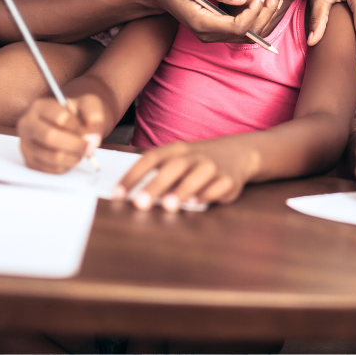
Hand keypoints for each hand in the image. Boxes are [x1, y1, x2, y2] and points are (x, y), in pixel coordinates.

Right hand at [17, 94, 104, 173]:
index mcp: (40, 106)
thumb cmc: (78, 113)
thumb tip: (92, 139)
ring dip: (73, 157)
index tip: (87, 130)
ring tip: (81, 151)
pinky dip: (67, 166)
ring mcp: (26, 144)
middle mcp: (27, 124)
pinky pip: (51, 169)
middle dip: (75, 144)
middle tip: (89, 147)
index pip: (60, 117)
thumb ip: (94, 117)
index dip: (78, 127)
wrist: (69, 124)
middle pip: (50, 137)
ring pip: (52, 156)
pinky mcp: (30, 161)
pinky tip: (71, 156)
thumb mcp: (89, 105)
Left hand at [113, 139, 258, 210]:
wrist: (238, 153)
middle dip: (156, 185)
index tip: (117, 194)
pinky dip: (208, 194)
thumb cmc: (197, 161)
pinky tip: (197, 203)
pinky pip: (219, 186)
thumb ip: (158, 173)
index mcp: (176, 150)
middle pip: (173, 167)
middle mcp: (194, 155)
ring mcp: (212, 166)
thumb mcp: (178, 159)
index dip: (133, 176)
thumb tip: (129, 194)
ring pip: (197, 176)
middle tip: (140, 203)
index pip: (150, 159)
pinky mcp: (229, 179)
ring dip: (182, 190)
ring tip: (168, 206)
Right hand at [147, 0, 283, 43]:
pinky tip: (265, 1)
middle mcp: (208, 34)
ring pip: (247, 34)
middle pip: (246, 33)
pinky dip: (256, 18)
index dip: (254, 13)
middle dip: (265, 14)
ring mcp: (212, 34)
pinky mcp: (216, 29)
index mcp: (201, 23)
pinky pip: (241, 30)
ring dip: (264, 17)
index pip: (237, 27)